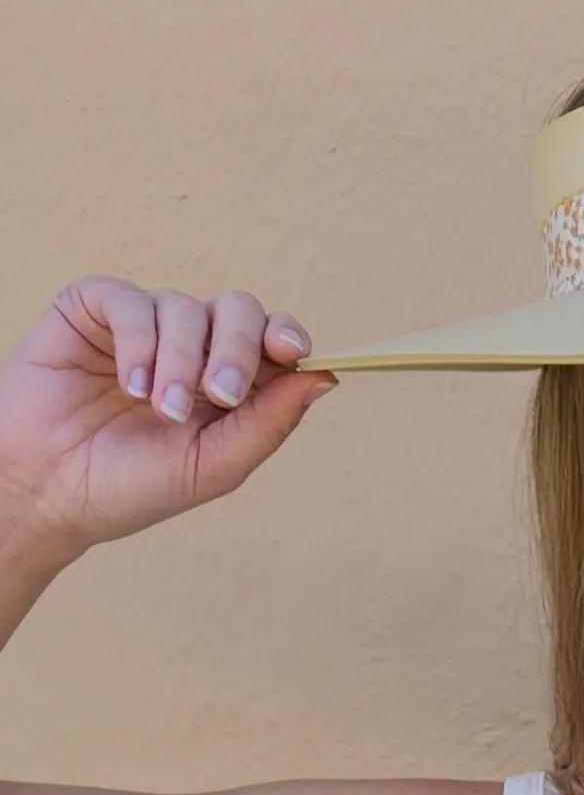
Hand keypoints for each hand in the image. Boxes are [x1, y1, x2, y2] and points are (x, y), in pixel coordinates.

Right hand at [0, 276, 338, 560]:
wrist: (48, 493)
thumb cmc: (129, 486)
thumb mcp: (213, 465)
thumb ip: (268, 423)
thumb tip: (324, 377)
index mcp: (226, 382)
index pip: (272, 339)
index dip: (285, 336)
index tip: (291, 351)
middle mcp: (190, 347)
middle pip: (237, 310)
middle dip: (237, 348)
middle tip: (219, 393)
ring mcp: (143, 325)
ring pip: (185, 308)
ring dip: (179, 361)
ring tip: (160, 409)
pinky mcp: (94, 310)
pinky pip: (131, 301)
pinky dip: (139, 342)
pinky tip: (130, 385)